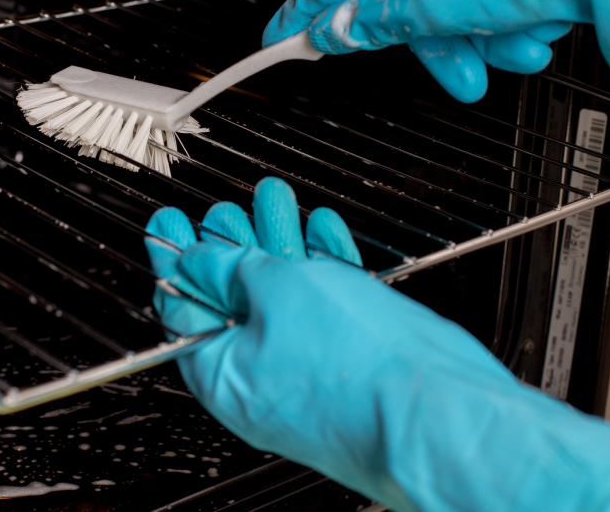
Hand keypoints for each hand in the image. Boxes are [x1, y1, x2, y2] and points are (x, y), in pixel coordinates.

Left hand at [146, 177, 609, 511]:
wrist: (440, 409)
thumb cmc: (358, 366)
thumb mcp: (274, 289)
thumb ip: (228, 268)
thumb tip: (197, 258)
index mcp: (221, 373)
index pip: (181, 306)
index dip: (174, 256)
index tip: (169, 226)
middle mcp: (259, 381)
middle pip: (231, 298)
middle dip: (230, 243)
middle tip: (226, 210)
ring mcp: (306, 375)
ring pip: (282, 298)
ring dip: (278, 243)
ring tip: (276, 201)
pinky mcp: (349, 365)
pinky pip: (323, 310)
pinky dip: (319, 268)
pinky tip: (320, 234)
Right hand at [262, 0, 609, 134]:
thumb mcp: (431, 2)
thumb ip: (373, 22)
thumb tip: (334, 30)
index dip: (305, 12)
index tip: (277, 38)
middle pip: (406, 4)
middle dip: (436, 46)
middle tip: (447, 66)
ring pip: (453, 15)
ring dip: (479, 44)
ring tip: (505, 51)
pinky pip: (488, 11)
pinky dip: (506, 32)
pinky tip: (527, 33)